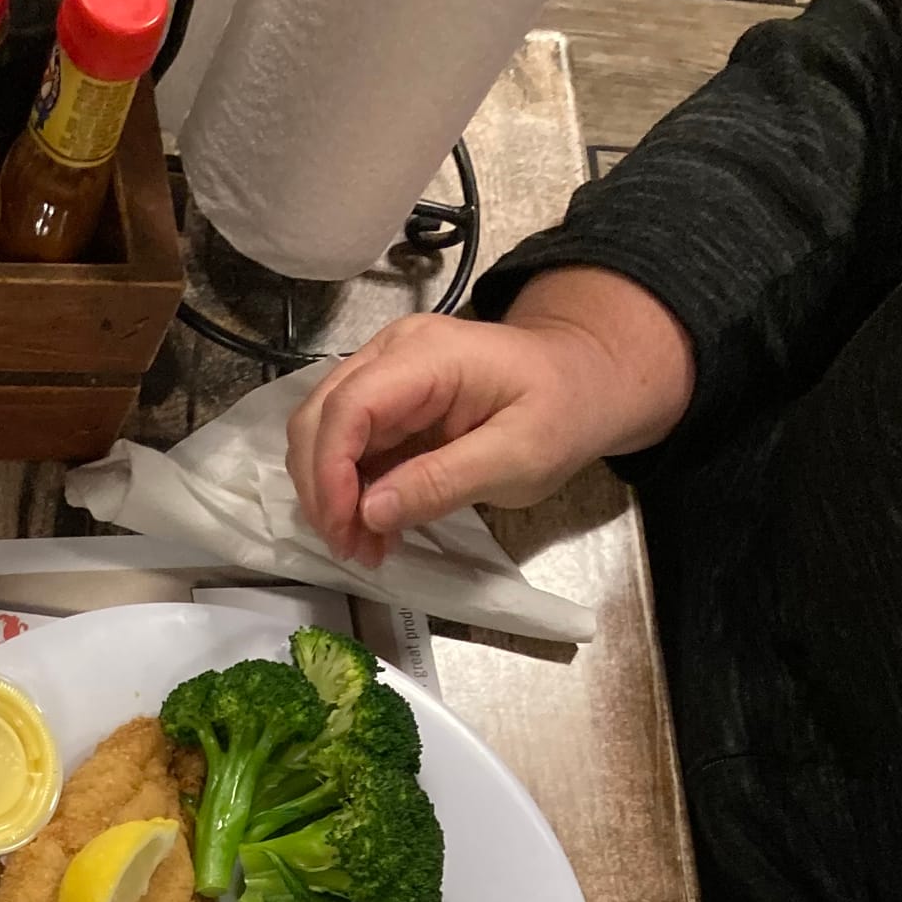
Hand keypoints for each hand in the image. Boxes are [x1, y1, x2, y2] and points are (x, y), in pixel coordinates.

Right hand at [285, 268, 694, 567]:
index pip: (349, 408)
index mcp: (428, 356)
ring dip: (331, 494)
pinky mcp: (388, 400)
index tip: (345, 532)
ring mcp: (386, 372)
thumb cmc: (563, 412)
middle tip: (353, 549)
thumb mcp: (518, 458)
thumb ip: (443, 482)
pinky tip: (375, 526)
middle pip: (318, 416)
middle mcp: (393, 352)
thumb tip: (370, 512)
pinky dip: (348, 490)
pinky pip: (346, 444)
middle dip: (322, 490)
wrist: (582, 379)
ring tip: (365, 545)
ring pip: (322, 432)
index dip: (331, 474)